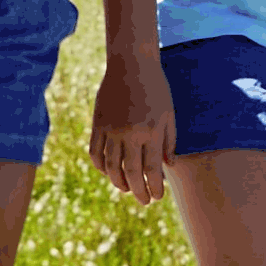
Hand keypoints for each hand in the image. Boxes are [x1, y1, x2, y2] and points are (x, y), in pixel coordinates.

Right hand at [89, 63, 174, 205]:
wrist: (131, 64)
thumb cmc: (156, 88)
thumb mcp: (169, 114)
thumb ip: (169, 141)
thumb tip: (168, 167)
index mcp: (151, 131)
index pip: (152, 169)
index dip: (154, 187)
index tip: (157, 197)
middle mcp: (130, 133)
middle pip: (131, 172)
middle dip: (138, 191)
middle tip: (144, 201)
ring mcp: (111, 130)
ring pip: (111, 167)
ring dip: (118, 183)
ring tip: (127, 190)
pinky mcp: (97, 125)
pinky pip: (95, 153)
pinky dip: (101, 167)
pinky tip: (109, 173)